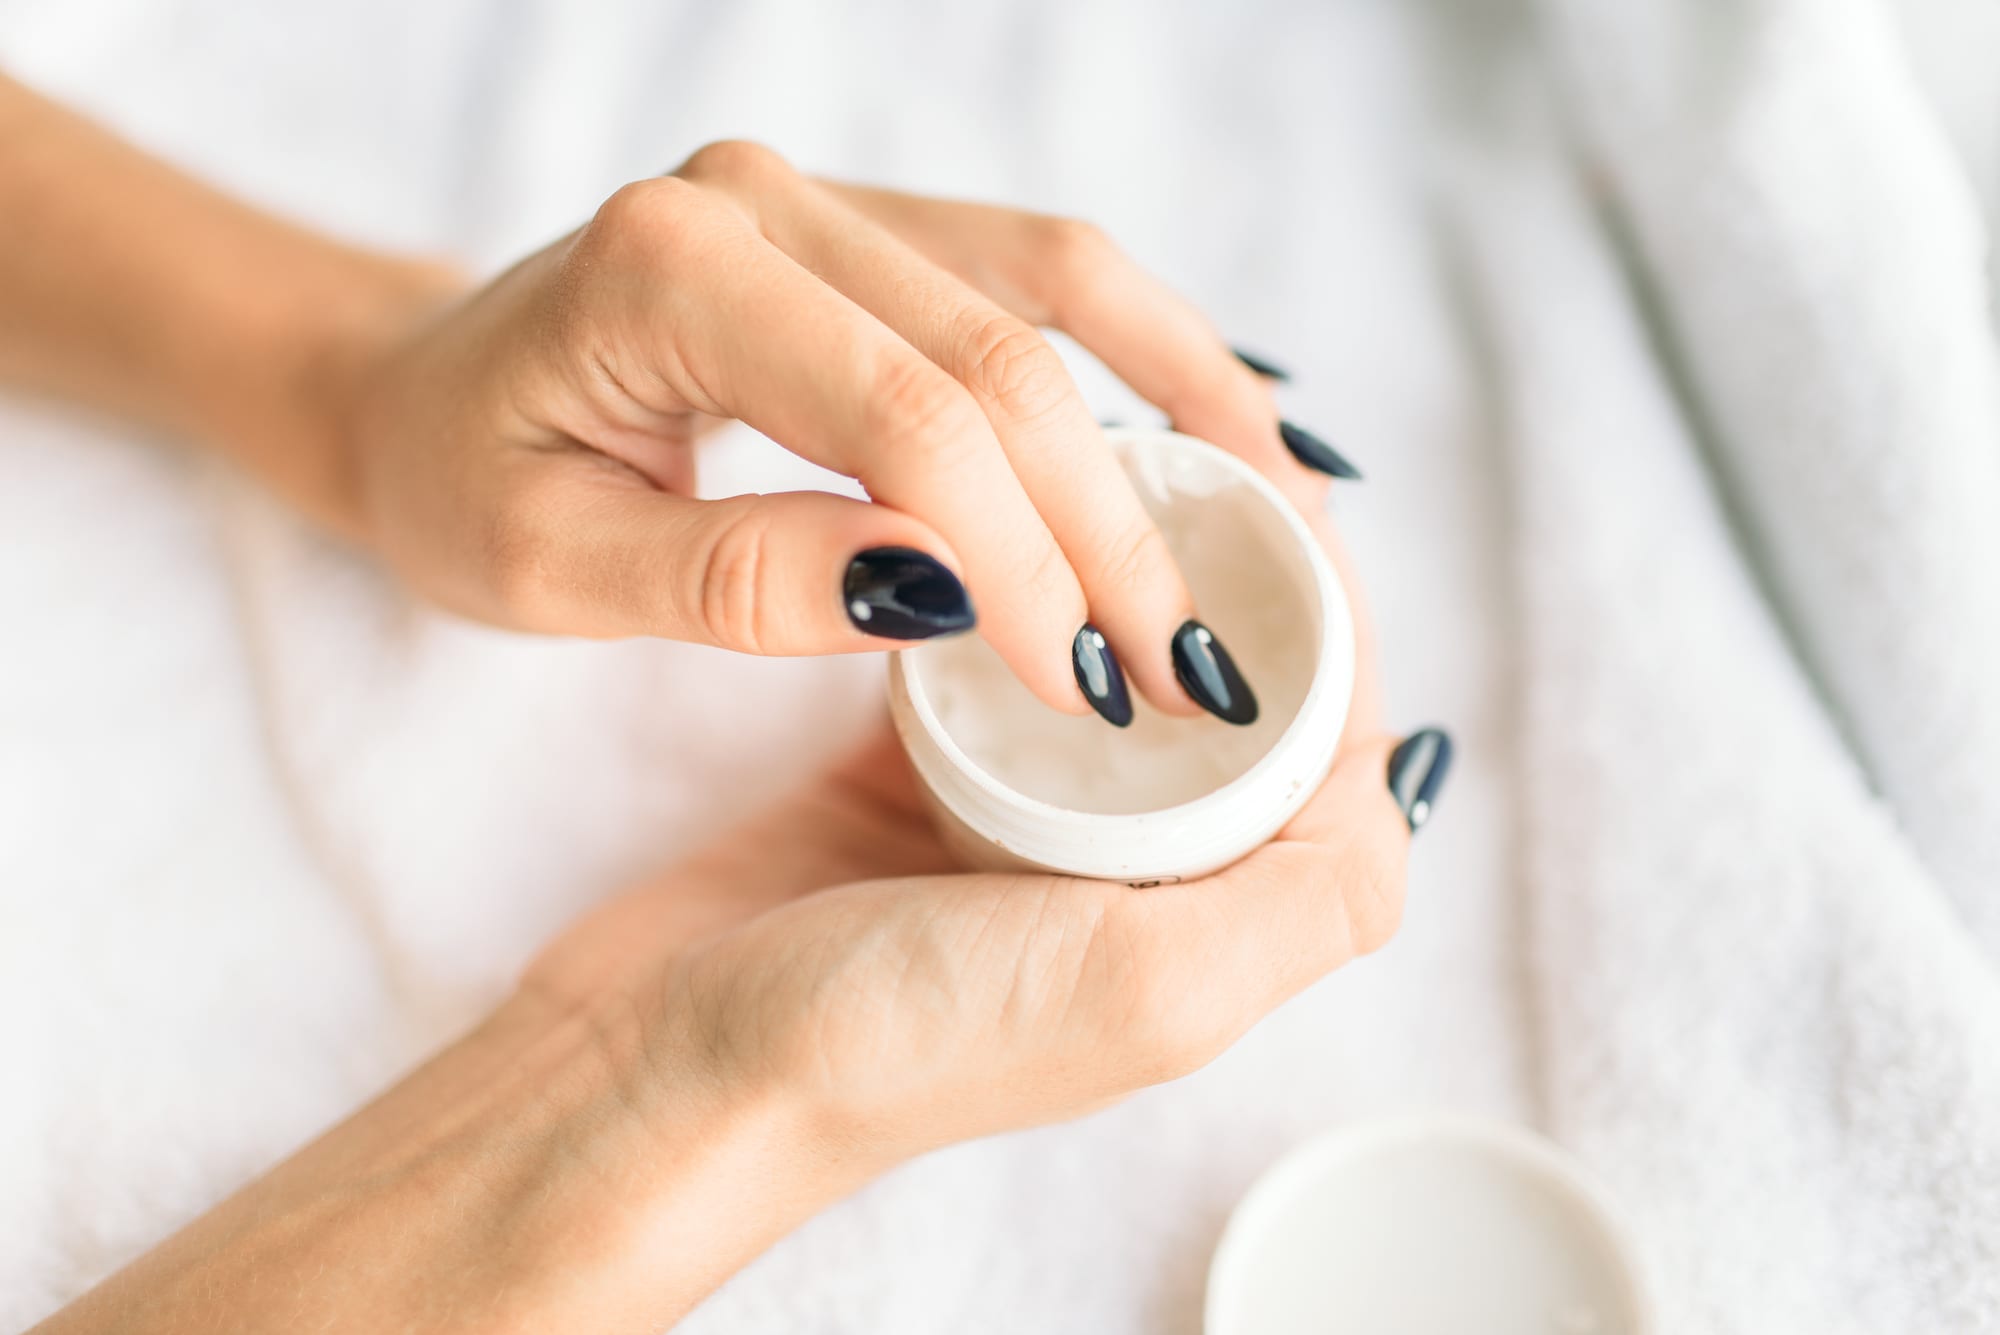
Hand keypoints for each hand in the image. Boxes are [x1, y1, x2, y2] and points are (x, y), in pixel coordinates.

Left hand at [334, 141, 1355, 720]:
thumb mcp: (549, 571)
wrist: (425, 392)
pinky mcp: (874, 225)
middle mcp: (763, 201)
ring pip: (1056, 296)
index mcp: (668, 270)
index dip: (1022, 555)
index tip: (1092, 686)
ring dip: (1175, 419)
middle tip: (1190, 669)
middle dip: (1113, 526)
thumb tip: (939, 590)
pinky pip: (1046, 272)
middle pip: (1003, 358)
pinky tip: (1230, 429)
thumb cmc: (466, 486)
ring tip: (1280, 533)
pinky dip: (1149, 352)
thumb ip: (736, 578)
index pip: (905, 412)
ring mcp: (827, 198)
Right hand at [520, 507, 1428, 1168]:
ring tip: (1114, 463)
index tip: (1296, 499)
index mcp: (1211, 928)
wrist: (677, 1067)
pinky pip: (997, 663)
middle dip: (1235, 580)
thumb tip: (1404, 767)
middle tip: (1208, 455)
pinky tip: (1000, 520)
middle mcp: (1134, 880)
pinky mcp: (921, 785)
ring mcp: (1025, 830)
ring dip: (1125, 572)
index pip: (1331, 751)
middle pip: (1230, 701)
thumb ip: (1310, 897)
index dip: (1333, 624)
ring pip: (1115, 669)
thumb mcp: (1152, 992)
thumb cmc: (899, 1044)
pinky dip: (1012, 593)